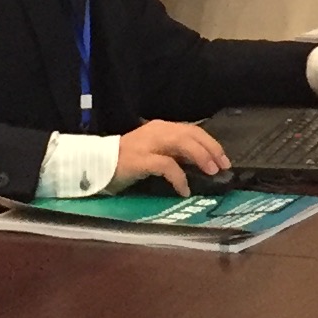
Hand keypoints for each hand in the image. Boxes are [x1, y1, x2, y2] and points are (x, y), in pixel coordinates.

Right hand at [114, 117, 231, 195]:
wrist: (95, 164)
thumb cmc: (125, 161)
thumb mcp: (154, 152)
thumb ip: (173, 153)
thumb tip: (200, 163)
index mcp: (161, 127)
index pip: (192, 130)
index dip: (210, 143)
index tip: (223, 158)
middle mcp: (157, 131)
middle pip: (191, 134)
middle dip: (211, 149)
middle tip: (223, 166)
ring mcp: (148, 144)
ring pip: (182, 143)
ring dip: (200, 157)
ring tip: (211, 172)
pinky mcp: (140, 159)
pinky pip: (166, 165)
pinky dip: (179, 177)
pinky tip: (184, 189)